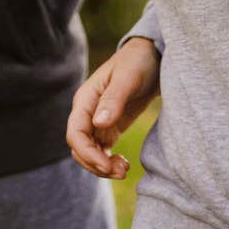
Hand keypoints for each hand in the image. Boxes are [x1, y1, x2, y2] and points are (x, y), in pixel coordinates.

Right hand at [67, 37, 160, 178]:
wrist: (153, 57)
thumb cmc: (138, 61)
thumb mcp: (128, 78)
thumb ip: (113, 99)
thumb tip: (98, 123)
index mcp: (85, 100)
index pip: (75, 134)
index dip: (87, 154)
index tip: (107, 165)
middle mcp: (87, 112)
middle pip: (79, 148)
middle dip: (96, 164)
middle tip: (121, 172)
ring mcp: (98, 121)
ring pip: (90, 152)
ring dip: (103, 166)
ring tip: (124, 170)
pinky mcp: (110, 127)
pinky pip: (102, 151)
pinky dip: (110, 161)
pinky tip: (124, 164)